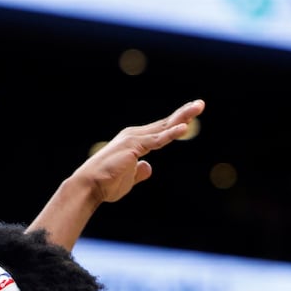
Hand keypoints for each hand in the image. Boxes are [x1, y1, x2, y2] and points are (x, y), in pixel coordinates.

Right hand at [62, 99, 203, 206]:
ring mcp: (134, 139)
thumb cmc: (106, 184)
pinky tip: (184, 128)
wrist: (90, 187)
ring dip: (183, 117)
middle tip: (200, 104)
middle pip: (164, 124)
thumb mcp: (128, 178)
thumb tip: (149, 167)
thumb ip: (139, 172)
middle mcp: (134, 136)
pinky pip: (157, 140)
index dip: (176, 123)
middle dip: (184, 114)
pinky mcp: (134, 147)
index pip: (160, 130)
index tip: (191, 117)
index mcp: (134, 142)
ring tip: (198, 107)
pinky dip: (171, 133)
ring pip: (164, 127)